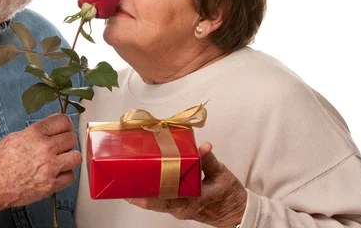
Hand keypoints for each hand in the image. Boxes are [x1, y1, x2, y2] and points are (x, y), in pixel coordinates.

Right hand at [0, 114, 80, 225]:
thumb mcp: (14, 137)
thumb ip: (35, 133)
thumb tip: (50, 131)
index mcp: (35, 134)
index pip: (63, 121)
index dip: (65, 124)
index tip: (65, 128)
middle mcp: (45, 148)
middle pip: (72, 138)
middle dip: (67, 141)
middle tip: (62, 146)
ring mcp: (49, 167)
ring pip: (76, 157)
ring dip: (70, 158)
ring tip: (62, 160)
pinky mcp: (51, 185)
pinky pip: (71, 176)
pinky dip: (66, 175)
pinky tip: (57, 173)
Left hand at [127, 142, 246, 227]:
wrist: (239, 215)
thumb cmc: (231, 196)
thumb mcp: (222, 175)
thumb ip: (209, 160)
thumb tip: (203, 145)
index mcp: (191, 202)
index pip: (162, 200)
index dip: (144, 196)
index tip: (130, 190)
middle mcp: (181, 208)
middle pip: (153, 203)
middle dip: (137, 192)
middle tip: (122, 180)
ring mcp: (179, 210)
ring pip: (156, 203)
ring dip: (143, 192)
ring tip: (128, 180)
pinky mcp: (180, 207)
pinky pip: (162, 201)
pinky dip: (153, 192)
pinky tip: (145, 182)